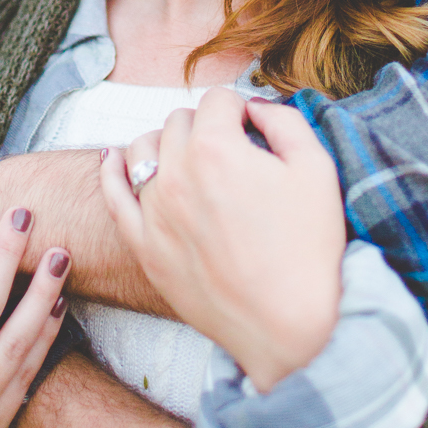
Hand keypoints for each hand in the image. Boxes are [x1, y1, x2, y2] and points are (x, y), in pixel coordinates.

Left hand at [100, 89, 345, 392]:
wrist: (286, 327)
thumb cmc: (307, 248)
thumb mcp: (316, 168)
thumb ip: (284, 121)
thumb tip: (256, 107)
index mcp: (216, 147)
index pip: (219, 99)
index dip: (242, 110)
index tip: (255, 131)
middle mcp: (176, 173)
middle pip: (180, 120)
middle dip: (207, 125)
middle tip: (233, 151)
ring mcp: (153, 211)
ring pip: (142, 148)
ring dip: (166, 142)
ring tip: (190, 158)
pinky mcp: (144, 246)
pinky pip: (114, 195)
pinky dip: (112, 170)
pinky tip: (114, 159)